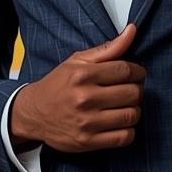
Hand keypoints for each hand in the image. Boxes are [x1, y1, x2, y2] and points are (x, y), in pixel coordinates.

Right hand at [9, 24, 144, 153]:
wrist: (33, 113)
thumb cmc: (58, 85)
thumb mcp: (78, 61)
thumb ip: (108, 48)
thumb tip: (132, 30)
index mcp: (83, 75)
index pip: (126, 70)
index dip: (138, 71)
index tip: (136, 74)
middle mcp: (85, 98)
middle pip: (132, 93)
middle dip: (137, 90)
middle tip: (130, 90)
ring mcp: (86, 122)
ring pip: (131, 115)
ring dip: (134, 110)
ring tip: (126, 106)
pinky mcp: (88, 141)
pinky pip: (124, 137)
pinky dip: (129, 130)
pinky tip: (120, 123)